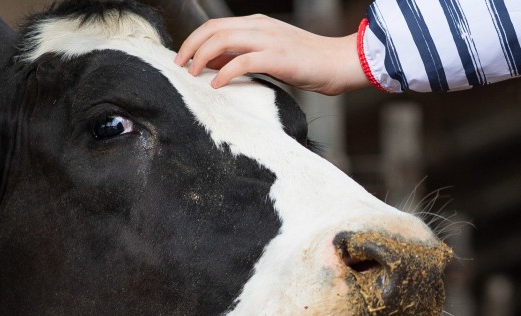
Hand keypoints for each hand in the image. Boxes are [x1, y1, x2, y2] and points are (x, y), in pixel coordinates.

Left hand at [173, 15, 368, 95]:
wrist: (340, 62)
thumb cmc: (308, 62)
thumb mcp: (271, 53)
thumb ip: (244, 54)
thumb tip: (215, 64)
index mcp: (257, 24)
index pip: (215, 26)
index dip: (193, 41)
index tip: (183, 59)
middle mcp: (259, 27)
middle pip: (212, 30)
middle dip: (190, 47)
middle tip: (179, 67)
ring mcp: (268, 40)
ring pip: (222, 40)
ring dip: (201, 57)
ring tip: (193, 75)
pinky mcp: (277, 57)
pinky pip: (241, 62)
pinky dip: (224, 73)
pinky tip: (217, 85)